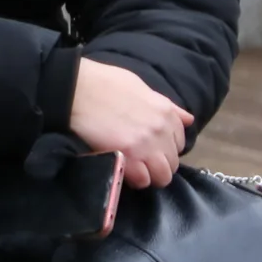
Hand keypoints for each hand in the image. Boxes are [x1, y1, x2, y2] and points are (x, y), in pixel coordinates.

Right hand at [70, 58, 190, 188]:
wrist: (74, 88)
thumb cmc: (101, 81)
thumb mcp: (139, 86)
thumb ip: (164, 105)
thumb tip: (187, 119)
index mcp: (165, 112)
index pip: (179, 141)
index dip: (164, 146)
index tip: (150, 146)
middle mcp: (161, 131)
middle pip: (172, 161)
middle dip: (158, 162)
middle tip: (139, 159)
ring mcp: (146, 146)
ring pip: (162, 176)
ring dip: (149, 175)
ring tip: (133, 169)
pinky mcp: (128, 158)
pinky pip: (142, 180)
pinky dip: (134, 178)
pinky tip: (123, 170)